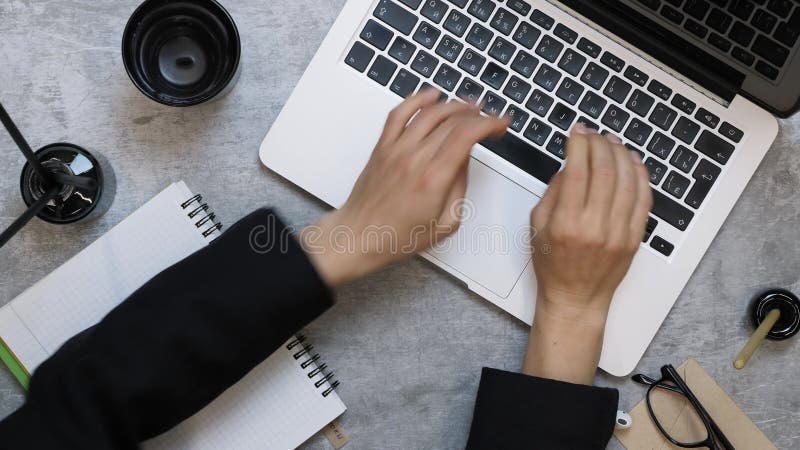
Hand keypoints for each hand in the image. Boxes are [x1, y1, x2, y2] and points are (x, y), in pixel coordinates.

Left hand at [301, 90, 507, 286]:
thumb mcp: (445, 224)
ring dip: (453, 104)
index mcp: (433, 179)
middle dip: (477, 115)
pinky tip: (430, 96)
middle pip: (451, 121)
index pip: (466, 135)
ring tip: (468, 106)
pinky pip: (398, 114)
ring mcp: (395, 150)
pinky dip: (416, 99)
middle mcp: (414, 159)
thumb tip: (464, 162)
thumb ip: (459, 189)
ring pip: (428, 113)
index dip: (489, 124)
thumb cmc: (397, 237)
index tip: (500, 124)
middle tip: (489, 119)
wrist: (358, 237)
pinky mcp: (381, 148)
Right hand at [523, 125, 651, 384]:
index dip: (579, 144)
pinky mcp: (635, 237)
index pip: (577, 171)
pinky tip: (633, 163)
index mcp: (566, 223)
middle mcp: (594, 227)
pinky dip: (640, 175)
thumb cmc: (553, 266)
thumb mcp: (536, 226)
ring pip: (627, 180)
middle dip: (599, 144)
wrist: (576, 298)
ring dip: (621, 155)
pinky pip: (643, 199)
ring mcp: (618, 232)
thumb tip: (570, 164)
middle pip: (605, 171)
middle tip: (594, 134)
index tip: (577, 132)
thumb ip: (552, 193)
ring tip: (613, 143)